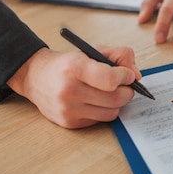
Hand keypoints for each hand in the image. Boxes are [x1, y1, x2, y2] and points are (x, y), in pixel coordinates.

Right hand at [7, 46, 139, 128]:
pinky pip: (100, 120)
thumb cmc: (68, 64)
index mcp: (74, 68)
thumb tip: (136, 75)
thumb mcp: (91, 50)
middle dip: (127, 91)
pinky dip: (104, 111)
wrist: (35, 77)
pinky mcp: (69, 123)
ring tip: (110, 93)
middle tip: (124, 85)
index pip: (111, 79)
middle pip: (115, 99)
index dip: (125, 77)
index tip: (128, 75)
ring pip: (111, 112)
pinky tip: (96, 101)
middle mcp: (69, 90)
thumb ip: (119, 56)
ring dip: (117, 103)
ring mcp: (68, 109)